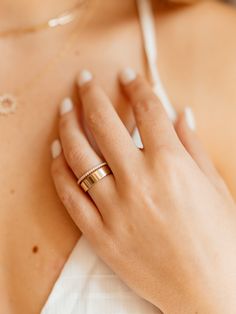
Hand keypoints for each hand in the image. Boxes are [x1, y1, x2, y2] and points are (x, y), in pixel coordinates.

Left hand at [51, 69, 235, 313]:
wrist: (208, 292)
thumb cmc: (220, 239)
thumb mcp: (215, 187)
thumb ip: (193, 146)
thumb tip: (181, 113)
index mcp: (171, 166)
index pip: (147, 111)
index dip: (136, 86)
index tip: (127, 74)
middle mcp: (138, 181)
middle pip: (104, 124)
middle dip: (91, 95)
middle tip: (84, 80)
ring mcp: (114, 209)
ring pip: (78, 155)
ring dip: (67, 126)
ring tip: (64, 109)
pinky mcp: (100, 234)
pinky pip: (69, 195)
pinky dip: (59, 169)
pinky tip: (56, 151)